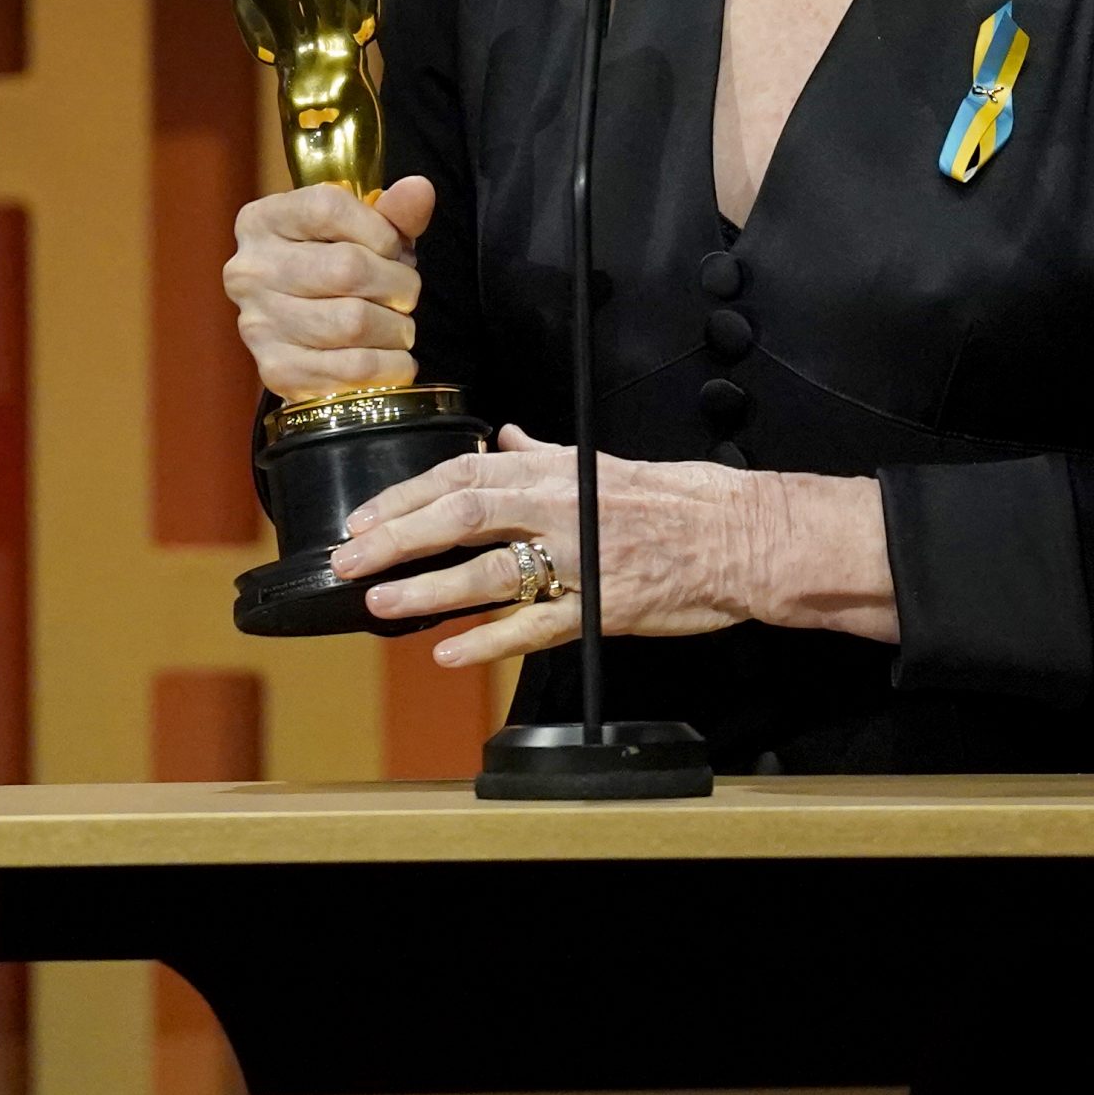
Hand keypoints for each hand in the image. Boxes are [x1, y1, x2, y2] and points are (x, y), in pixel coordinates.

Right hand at [223, 174, 434, 401]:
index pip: (328, 208)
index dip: (379, 229)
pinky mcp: (276, 370)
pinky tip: (393, 359)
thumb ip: (393, 212)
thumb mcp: (364, 232)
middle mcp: (250, 270)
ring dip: (396, 328)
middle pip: (347, 268)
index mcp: (263, 220)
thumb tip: (419, 190)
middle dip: (398, 283)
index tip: (394, 249)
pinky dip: (390, 366)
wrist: (304, 336)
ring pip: (353, 322)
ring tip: (398, 327)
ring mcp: (258, 324)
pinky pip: (353, 369)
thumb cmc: (337, 269)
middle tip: (405, 294)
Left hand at [328, 426, 752, 669]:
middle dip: (398, 538)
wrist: (745, 537)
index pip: (467, 474)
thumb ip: (549, 457)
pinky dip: (486, 641)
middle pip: (463, 517)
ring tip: (380, 603)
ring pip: (489, 574)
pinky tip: (447, 653)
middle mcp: (562, 511)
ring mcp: (581, 561)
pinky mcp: (601, 609)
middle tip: (347, 559)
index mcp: (560, 473)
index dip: (408, 495)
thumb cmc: (684, 499)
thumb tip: (509, 440)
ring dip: (428, 590)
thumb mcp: (608, 465)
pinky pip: (534, 627)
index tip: (365, 515)